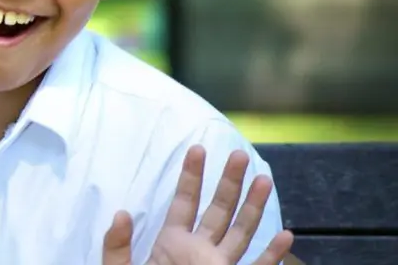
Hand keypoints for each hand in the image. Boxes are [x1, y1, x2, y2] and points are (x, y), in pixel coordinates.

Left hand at [101, 145, 294, 264]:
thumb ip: (116, 245)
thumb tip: (120, 213)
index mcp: (172, 243)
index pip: (185, 202)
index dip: (191, 176)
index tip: (198, 149)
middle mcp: (199, 251)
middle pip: (218, 210)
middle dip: (230, 183)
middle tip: (240, 154)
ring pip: (241, 233)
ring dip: (254, 208)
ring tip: (265, 179)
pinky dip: (271, 255)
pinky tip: (286, 234)